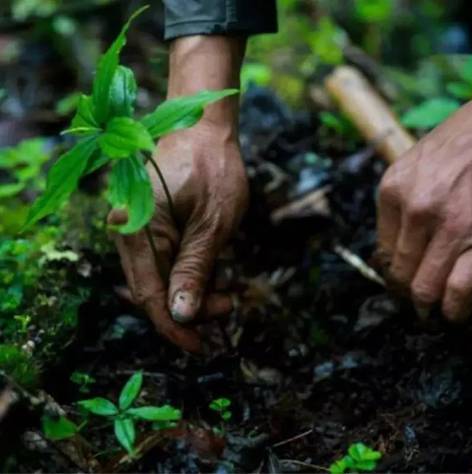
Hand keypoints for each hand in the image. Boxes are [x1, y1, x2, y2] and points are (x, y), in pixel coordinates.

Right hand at [110, 36, 246, 351]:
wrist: (206, 128)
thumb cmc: (213, 169)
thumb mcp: (213, 224)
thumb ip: (195, 270)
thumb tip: (180, 316)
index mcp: (137, 230)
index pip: (150, 294)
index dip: (173, 327)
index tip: (199, 348)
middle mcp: (129, 233)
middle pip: (153, 290)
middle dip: (188, 311)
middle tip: (227, 308)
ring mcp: (138, 231)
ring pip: (161, 280)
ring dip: (192, 294)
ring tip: (227, 296)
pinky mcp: (151, 228)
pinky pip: (166, 263)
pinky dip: (190, 277)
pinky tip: (215, 281)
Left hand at [377, 58, 471, 321]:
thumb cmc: (470, 138)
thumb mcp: (418, 160)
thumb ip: (405, 197)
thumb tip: (402, 239)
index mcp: (393, 190)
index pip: (383, 249)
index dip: (394, 269)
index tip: (404, 277)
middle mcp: (413, 212)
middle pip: (400, 273)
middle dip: (407, 292)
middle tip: (418, 300)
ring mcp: (447, 231)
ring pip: (424, 289)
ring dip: (429, 307)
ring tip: (435, 312)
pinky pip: (458, 293)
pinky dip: (456, 311)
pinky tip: (457, 315)